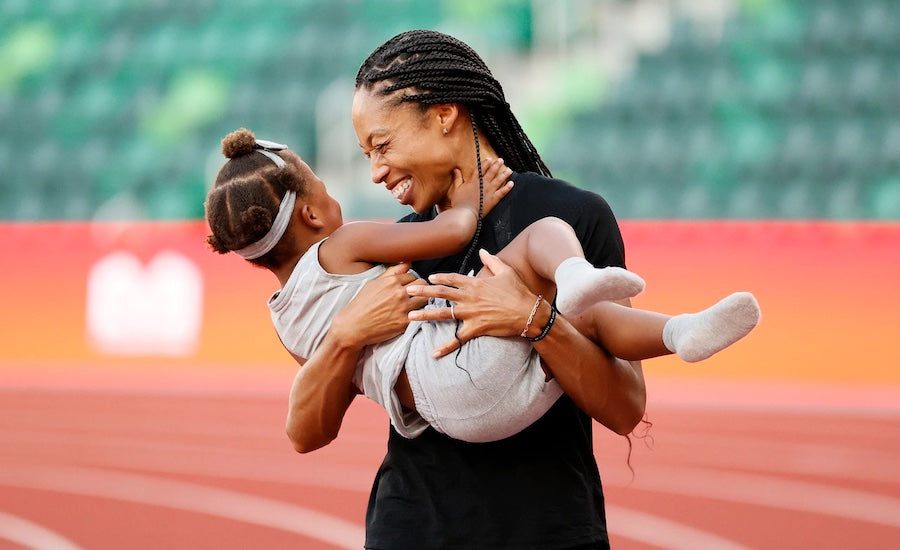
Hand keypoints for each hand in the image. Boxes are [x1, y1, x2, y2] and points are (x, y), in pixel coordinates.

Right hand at [330, 262, 428, 347]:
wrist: (353, 326)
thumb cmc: (361, 304)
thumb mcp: (374, 283)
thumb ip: (392, 272)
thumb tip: (408, 262)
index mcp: (391, 281)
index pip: (413, 275)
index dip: (411, 281)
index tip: (408, 287)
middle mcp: (399, 293)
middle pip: (422, 285)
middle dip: (420, 288)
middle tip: (414, 294)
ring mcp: (403, 308)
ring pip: (425, 299)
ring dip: (421, 301)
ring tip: (414, 304)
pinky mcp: (405, 322)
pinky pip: (420, 314)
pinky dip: (417, 314)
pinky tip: (411, 315)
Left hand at [406, 249, 538, 356]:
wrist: (529, 313)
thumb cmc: (518, 292)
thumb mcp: (506, 272)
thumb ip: (491, 261)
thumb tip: (482, 251)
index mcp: (475, 283)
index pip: (452, 279)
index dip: (439, 278)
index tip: (428, 278)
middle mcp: (469, 297)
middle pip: (441, 293)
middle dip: (422, 292)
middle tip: (407, 292)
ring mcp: (471, 313)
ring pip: (444, 314)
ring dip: (425, 316)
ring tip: (410, 318)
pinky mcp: (476, 328)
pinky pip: (458, 339)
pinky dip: (446, 347)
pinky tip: (434, 353)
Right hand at [446, 158, 512, 217]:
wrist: (466, 213)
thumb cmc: (460, 203)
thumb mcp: (457, 189)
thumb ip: (457, 179)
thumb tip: (456, 170)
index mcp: (473, 181)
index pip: (480, 169)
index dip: (485, 163)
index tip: (490, 159)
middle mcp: (483, 184)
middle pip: (491, 172)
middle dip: (496, 165)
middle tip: (501, 160)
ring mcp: (489, 191)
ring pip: (499, 180)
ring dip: (504, 174)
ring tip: (509, 170)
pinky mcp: (494, 199)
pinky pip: (502, 192)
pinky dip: (507, 187)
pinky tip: (511, 183)